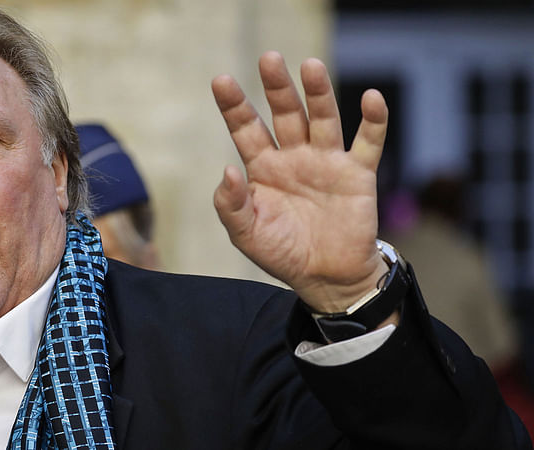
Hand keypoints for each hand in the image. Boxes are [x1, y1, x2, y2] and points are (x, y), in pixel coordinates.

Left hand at [212, 51, 389, 313]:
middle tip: (269, 59)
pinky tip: (371, 99)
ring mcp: (327, 162)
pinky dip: (373, 121)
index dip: (234, 106)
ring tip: (311, 67)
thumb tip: (226, 170)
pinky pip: (368, 142)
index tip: (220, 80)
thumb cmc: (282, 253)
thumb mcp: (246, 234)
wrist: (326, 278)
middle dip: (277, 88)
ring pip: (323, 119)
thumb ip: (231, 205)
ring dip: (319, 93)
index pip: (246, 128)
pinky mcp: (357, 174)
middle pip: (285, 114)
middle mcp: (294, 157)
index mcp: (263, 168)